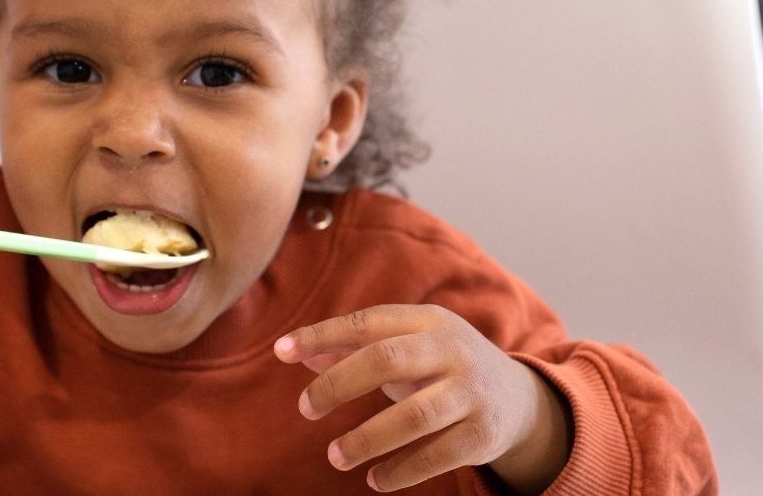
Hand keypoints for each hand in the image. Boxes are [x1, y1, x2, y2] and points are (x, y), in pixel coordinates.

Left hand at [274, 304, 569, 492]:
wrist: (519, 399)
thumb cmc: (442, 367)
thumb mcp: (406, 348)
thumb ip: (355, 347)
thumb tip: (299, 353)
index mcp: (427, 321)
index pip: (367, 323)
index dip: (322, 334)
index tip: (282, 352)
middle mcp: (451, 350)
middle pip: (386, 359)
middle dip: (338, 384)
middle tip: (305, 408)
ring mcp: (472, 391)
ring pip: (414, 415)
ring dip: (367, 439)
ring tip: (335, 456)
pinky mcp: (484, 433)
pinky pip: (438, 455)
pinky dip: (402, 470)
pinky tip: (374, 479)